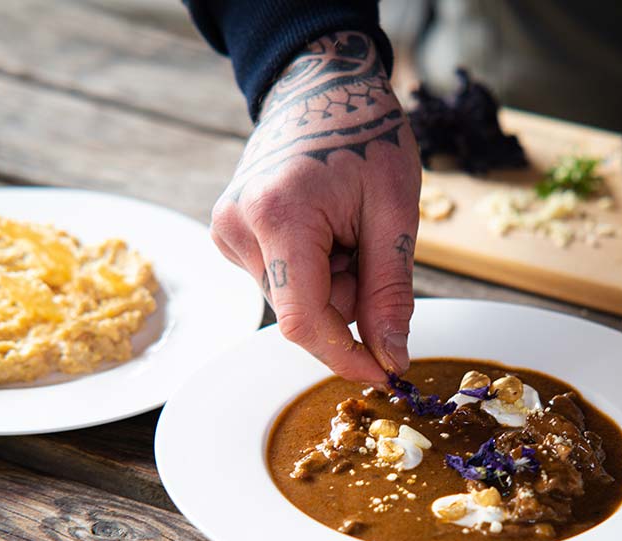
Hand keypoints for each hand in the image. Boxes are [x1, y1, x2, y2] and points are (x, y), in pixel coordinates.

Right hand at [211, 31, 420, 382]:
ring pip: (293, 300)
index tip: (386, 372)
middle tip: (371, 251)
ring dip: (334, 286)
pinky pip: (281, 280)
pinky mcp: (230, 233)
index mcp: (278, 215)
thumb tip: (391, 357)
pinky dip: (316, 272)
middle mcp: (238, 227)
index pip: (304, 322)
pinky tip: (328, 231)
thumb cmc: (367, 135)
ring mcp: (226, 230)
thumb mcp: (395, 214)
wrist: (322, 87)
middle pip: (301, 312)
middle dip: (348, 304)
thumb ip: (390, 292)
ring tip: (349, 230)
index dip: (346, 356)